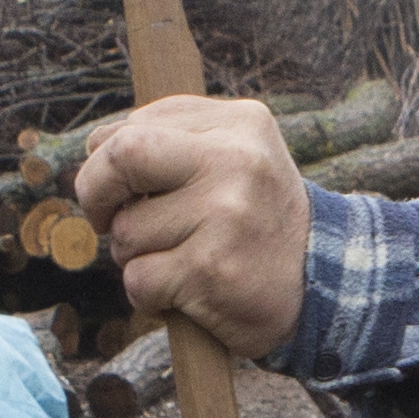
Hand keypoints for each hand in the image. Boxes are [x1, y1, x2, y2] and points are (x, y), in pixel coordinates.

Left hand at [75, 97, 311, 359]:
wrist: (323, 286)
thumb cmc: (257, 221)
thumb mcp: (236, 157)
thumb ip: (176, 141)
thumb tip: (97, 148)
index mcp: (239, 122)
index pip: (131, 127)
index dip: (107, 162)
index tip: (123, 190)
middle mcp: (236, 160)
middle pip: (121, 155)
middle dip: (95, 193)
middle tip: (105, 219)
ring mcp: (225, 214)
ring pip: (126, 231)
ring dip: (135, 256)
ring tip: (180, 259)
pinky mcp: (211, 268)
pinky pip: (138, 280)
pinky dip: (149, 294)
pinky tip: (188, 291)